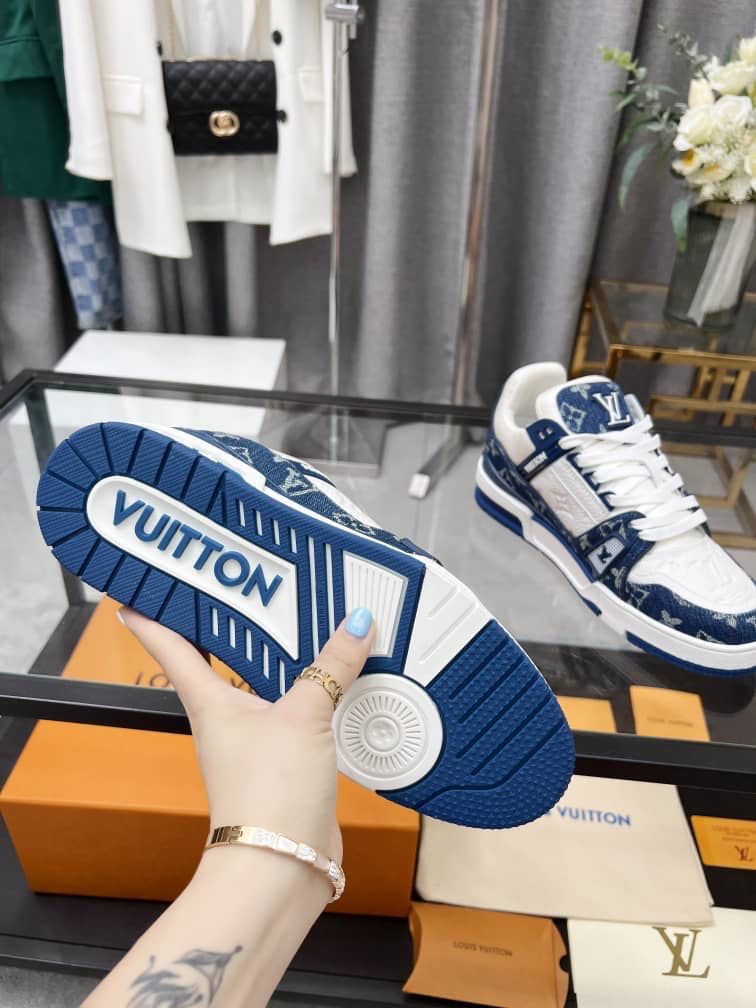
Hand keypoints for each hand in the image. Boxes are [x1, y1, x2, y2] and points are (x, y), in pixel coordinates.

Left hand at [119, 607, 374, 865]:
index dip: (152, 617)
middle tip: (238, 587)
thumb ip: (332, 666)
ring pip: (264, 686)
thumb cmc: (268, 793)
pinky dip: (315, 693)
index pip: (173, 647)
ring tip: (301, 622)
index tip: (135, 593)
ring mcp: (255, 742)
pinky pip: (298, 714)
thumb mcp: (304, 715)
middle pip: (218, 661)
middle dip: (228, 627)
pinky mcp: (285, 762)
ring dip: (280, 660)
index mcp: (211, 701)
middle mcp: (226, 718)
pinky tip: (338, 681)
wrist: (282, 865)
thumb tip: (356, 622)